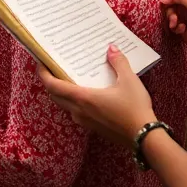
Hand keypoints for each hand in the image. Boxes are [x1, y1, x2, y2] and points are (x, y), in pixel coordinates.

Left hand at [38, 44, 157, 149]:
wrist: (145, 138)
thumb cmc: (135, 108)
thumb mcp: (129, 80)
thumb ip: (118, 62)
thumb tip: (111, 48)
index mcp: (82, 98)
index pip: (52, 85)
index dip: (43, 73)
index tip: (40, 62)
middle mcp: (78, 111)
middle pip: (55, 95)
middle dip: (50, 81)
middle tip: (52, 67)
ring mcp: (84, 121)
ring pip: (64, 104)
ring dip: (62, 91)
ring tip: (68, 77)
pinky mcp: (92, 127)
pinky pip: (75, 111)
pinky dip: (73, 100)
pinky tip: (86, 92)